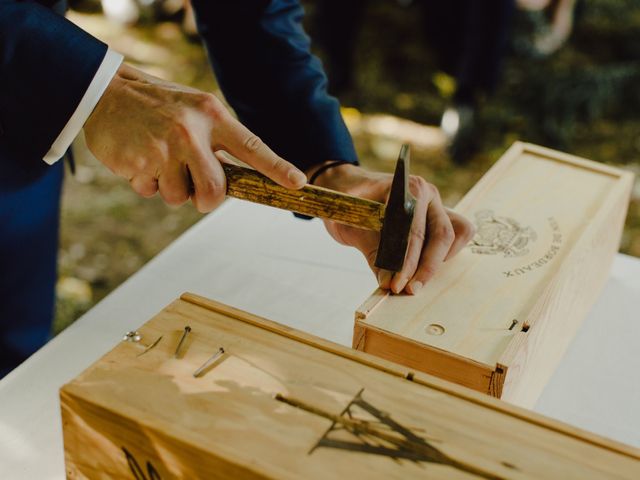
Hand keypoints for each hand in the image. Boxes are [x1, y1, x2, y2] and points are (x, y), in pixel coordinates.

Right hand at [84, 63, 306, 211]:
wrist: (107, 92)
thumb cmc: (160, 106)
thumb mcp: (195, 112)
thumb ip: (217, 142)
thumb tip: (234, 183)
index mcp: (211, 116)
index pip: (252, 146)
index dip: (276, 168)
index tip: (298, 184)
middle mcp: (190, 132)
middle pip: (213, 192)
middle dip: (206, 199)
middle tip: (197, 189)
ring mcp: (163, 148)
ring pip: (179, 198)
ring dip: (170, 189)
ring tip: (159, 159)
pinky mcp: (138, 163)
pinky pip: (151, 193)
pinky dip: (146, 183)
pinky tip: (139, 158)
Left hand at [310, 162, 474, 293]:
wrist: (350, 191)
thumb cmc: (349, 205)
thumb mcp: (353, 228)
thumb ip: (373, 254)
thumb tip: (388, 283)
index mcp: (407, 188)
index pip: (414, 230)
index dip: (407, 263)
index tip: (396, 285)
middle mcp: (427, 193)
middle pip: (441, 235)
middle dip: (426, 267)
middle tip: (408, 290)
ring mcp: (437, 204)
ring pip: (455, 234)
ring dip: (439, 261)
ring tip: (415, 280)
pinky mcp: (441, 216)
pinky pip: (459, 234)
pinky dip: (447, 253)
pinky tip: (423, 266)